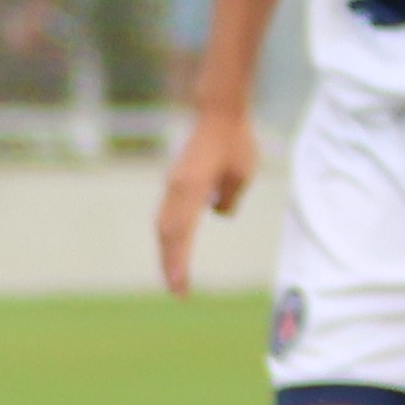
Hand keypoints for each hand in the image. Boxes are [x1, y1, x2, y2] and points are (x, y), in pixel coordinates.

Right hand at [153, 99, 256, 291]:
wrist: (219, 113)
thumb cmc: (235, 142)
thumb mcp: (241, 176)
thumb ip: (227, 200)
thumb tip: (217, 213)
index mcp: (189, 191)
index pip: (180, 236)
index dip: (178, 264)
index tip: (180, 288)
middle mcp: (175, 191)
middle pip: (166, 235)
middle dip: (170, 265)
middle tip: (178, 292)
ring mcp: (172, 186)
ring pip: (164, 226)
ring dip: (168, 252)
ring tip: (175, 275)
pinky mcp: (176, 181)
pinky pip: (169, 215)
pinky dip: (171, 236)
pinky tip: (177, 246)